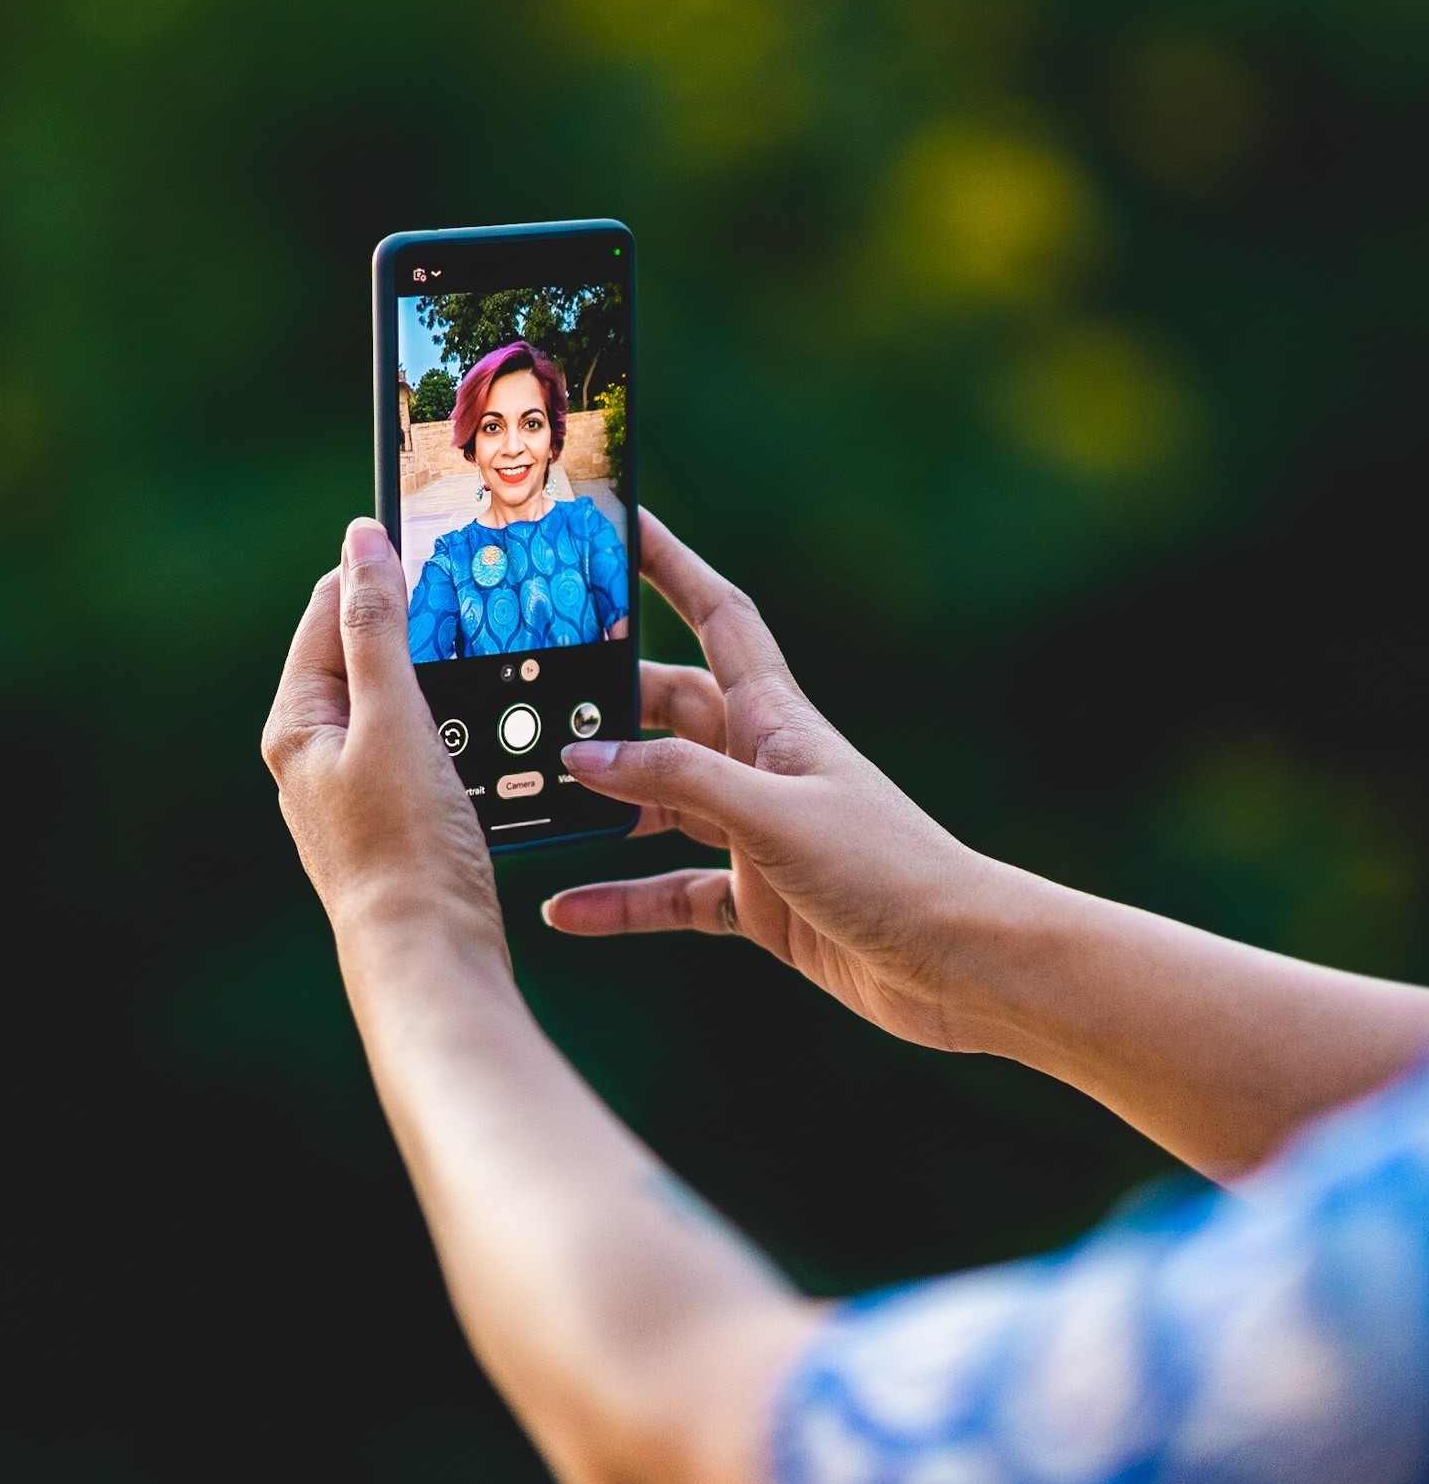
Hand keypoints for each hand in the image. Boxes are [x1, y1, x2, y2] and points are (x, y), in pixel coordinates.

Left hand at [261, 519, 503, 954]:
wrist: (431, 953)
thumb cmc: (408, 844)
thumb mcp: (395, 718)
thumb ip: (379, 627)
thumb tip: (362, 542)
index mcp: (298, 722)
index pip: (331, 611)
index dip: (383, 573)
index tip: (443, 545)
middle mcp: (316, 753)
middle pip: (366, 654)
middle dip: (417, 624)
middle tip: (479, 599)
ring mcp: (355, 789)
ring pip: (400, 701)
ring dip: (441, 676)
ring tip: (493, 659)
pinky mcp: (396, 818)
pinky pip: (424, 745)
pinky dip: (455, 725)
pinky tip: (492, 730)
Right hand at [546, 511, 998, 1053]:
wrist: (956, 961)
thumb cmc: (886, 869)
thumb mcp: (772, 815)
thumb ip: (678, 780)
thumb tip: (584, 755)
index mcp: (774, 720)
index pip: (717, 616)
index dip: (672, 564)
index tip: (622, 522)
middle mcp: (761, 764)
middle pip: (667, 713)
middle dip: (603, 702)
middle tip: (529, 698)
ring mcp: (757, 831)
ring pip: (660, 802)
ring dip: (603, 807)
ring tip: (531, 806)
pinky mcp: (758, 897)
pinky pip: (672, 888)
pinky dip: (622, 898)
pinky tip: (565, 911)